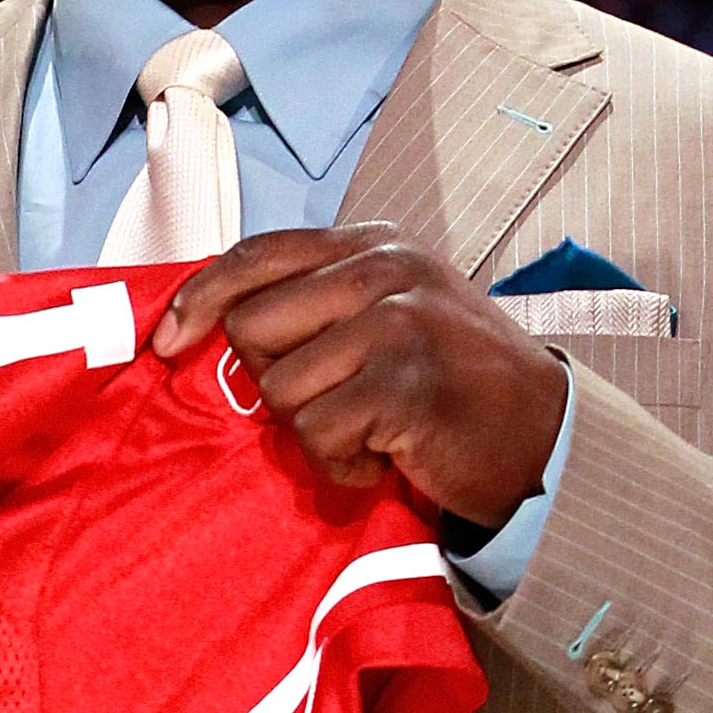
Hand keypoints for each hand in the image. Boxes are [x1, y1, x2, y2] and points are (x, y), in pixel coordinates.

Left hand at [155, 225, 566, 529]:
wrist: (544, 436)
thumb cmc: (452, 382)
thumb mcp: (393, 311)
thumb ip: (319, 300)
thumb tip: (210, 320)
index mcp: (375, 244)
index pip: (257, 255)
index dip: (199, 298)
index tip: (168, 341)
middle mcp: (385, 271)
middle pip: (253, 328)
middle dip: (276, 381)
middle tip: (336, 403)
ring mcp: (397, 325)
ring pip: (279, 389)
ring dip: (314, 431)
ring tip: (370, 432)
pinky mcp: (404, 386)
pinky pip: (317, 436)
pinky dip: (341, 468)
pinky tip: (384, 460)